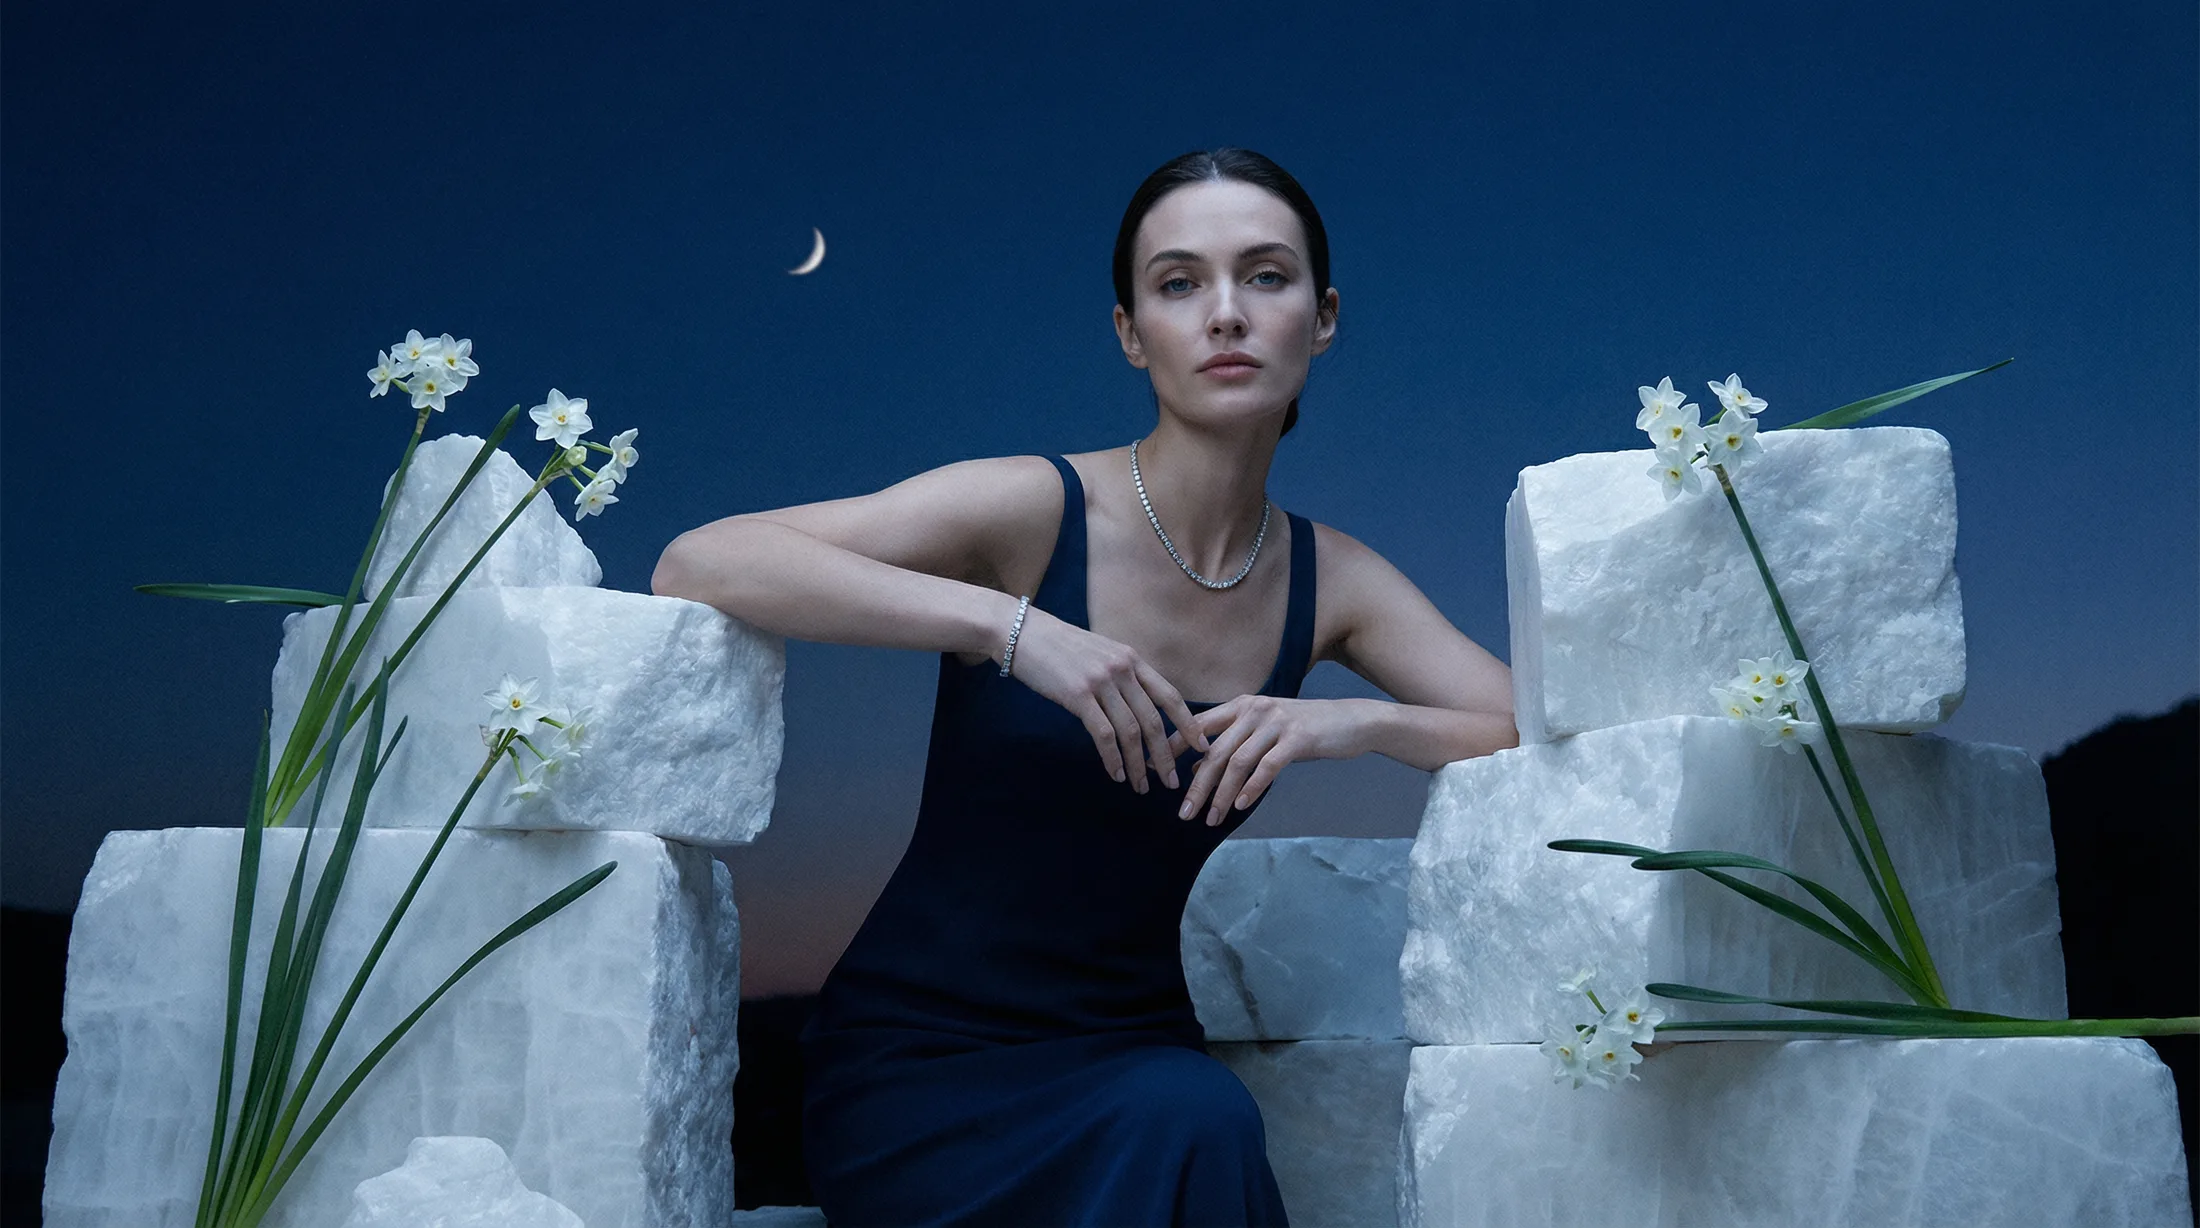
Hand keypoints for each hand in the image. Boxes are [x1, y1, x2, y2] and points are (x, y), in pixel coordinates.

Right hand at [1003, 606, 1212, 792]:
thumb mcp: (1101, 653)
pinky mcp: (1078, 695)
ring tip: (1142, 786)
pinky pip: (1103, 734)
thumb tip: (1139, 705)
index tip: (1201, 747)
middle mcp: (1122, 669)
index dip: (1188, 724)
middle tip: (1171, 782)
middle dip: (1165, 755)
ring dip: (1138, 764)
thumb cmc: (1059, 647)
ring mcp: (1101, 681)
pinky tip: (1116, 774)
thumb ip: (1122, 675)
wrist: (1022, 632)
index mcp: (1132, 659)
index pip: (1170, 696)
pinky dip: (1112, 759)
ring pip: (1130, 732)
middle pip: (1154, 720)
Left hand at [1167, 696, 1362, 824]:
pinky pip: (1267, 767)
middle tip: (1184, 812)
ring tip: (1212, 818)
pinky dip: (1251, 788)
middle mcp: (1254, 710)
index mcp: (1241, 706)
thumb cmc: (1302, 730)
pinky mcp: (1297, 738)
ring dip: (1222, 794)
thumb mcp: (1262, 733)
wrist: (1350, 721)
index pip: (1197, 725)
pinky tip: (1241, 806)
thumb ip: (1230, 746)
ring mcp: (1276, 723)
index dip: (1173, 748)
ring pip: (1237, 762)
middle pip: (1214, 751)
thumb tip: (1195, 770)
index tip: (1155, 772)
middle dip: (1196, 785)